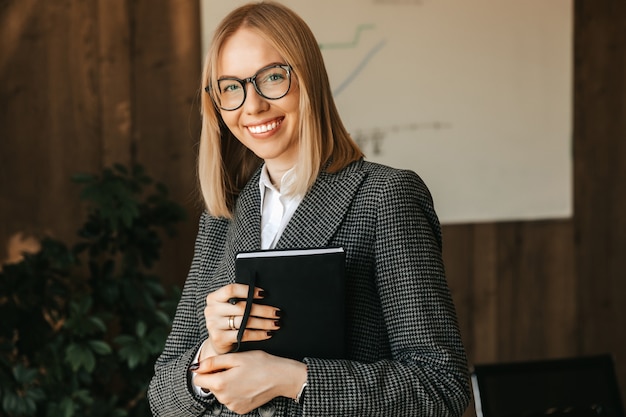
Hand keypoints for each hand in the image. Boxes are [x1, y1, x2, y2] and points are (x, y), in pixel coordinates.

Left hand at [191, 350, 306, 414]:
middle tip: (235, 368)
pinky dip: (235, 392)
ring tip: (243, 375)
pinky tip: (247, 384)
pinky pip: (230, 399)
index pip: (198, 379)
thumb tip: (196, 367)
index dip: (206, 370)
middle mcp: (224, 398)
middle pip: (210, 386)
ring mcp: (233, 405)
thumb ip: (213, 362)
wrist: (281, 377)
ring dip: (227, 384)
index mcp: (220, 384)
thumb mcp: (236, 357)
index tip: (218, 365)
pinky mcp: (241, 409)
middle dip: (218, 376)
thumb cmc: (261, 364)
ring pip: (221, 393)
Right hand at [202, 284, 281, 355]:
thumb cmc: (228, 319)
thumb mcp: (229, 307)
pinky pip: (244, 335)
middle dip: (263, 310)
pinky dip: (258, 334)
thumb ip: (239, 299)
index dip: (248, 291)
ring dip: (264, 323)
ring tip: (276, 323)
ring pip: (244, 322)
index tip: (264, 294)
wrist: (217, 341)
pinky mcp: (220, 338)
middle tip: (277, 312)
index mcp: (213, 298)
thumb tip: (263, 294)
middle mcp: (211, 310)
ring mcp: (214, 325)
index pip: (231, 290)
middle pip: (242, 307)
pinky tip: (268, 333)